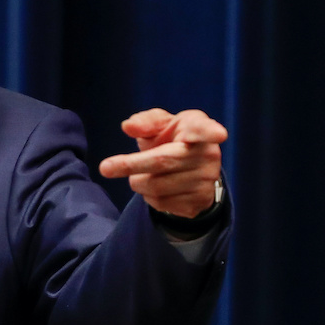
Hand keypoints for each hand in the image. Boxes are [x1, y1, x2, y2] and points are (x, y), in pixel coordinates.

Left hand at [98, 108, 224, 218]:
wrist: (192, 168)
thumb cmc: (172, 138)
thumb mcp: (160, 124)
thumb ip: (145, 121)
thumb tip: (128, 127)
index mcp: (198, 128)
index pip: (205, 130)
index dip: (210, 132)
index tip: (218, 134)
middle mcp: (207, 155)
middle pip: (163, 162)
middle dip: (132, 165)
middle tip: (105, 168)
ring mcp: (206, 181)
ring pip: (157, 186)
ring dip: (138, 181)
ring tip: (141, 174)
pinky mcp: (200, 202)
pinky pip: (162, 203)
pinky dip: (148, 196)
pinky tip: (155, 186)